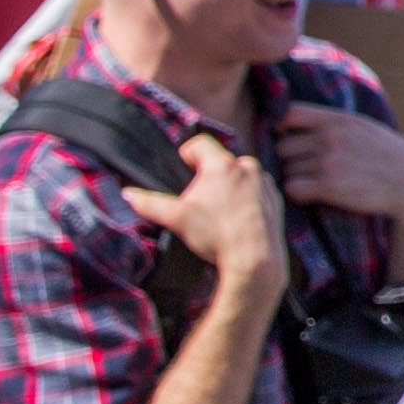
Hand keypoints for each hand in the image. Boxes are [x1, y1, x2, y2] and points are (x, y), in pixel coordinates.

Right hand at [123, 133, 292, 312]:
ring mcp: (264, 183)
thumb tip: (127, 195)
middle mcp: (248, 167)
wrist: (254, 259)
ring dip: (228, 186)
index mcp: (223, 164)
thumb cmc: (216, 235)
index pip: (200, 143)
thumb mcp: (176, 218)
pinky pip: (256, 191)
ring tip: (216, 211)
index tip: (182, 167)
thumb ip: (149, 204)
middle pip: (220, 161)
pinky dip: (245, 198)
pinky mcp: (275, 199)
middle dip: (207, 174)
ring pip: (240, 175)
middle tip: (197, 197)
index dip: (187, 153)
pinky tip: (235, 218)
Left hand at [277, 100, 403, 227]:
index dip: (282, 127)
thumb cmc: (391, 158)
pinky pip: (292, 189)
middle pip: (283, 147)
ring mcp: (328, 161)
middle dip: (292, 159)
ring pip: (287, 169)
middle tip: (309, 169)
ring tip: (319, 183)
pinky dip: (299, 194)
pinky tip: (316, 195)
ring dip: (297, 178)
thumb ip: (335, 124)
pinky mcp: (328, 186)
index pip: (290, 113)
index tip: (287, 138)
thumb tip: (298, 124)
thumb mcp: (367, 129)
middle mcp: (330, 137)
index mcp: (340, 119)